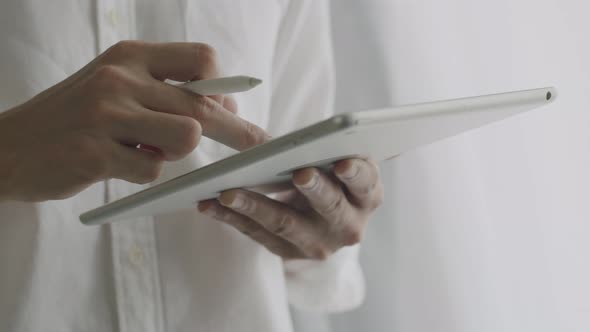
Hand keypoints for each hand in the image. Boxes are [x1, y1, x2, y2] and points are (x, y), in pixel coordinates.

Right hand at [0, 41, 266, 201]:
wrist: (10, 146)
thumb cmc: (75, 118)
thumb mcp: (116, 86)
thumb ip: (165, 91)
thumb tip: (224, 109)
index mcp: (130, 56)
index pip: (201, 58)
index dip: (223, 87)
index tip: (229, 109)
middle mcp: (120, 78)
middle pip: (203, 104)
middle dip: (237, 130)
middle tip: (258, 144)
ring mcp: (105, 115)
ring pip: (186, 136)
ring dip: (179, 152)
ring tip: (151, 151)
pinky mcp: (94, 154)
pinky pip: (152, 170)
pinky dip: (146, 174)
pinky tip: (120, 166)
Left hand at [198, 158, 383, 259]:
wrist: (325, 218)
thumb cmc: (332, 176)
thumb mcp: (342, 162)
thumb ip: (336, 148)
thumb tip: (315, 132)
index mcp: (367, 196)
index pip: (366, 183)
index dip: (356, 174)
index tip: (342, 163)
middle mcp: (348, 226)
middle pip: (330, 206)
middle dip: (313, 189)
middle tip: (298, 173)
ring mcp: (318, 244)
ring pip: (285, 224)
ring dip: (254, 206)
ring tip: (227, 191)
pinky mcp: (288, 253)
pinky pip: (257, 234)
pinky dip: (231, 217)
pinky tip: (209, 204)